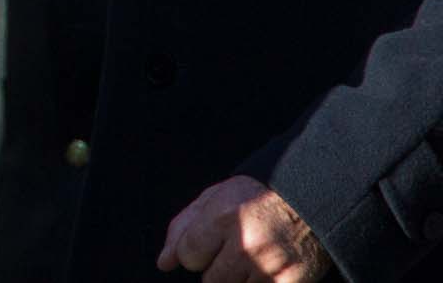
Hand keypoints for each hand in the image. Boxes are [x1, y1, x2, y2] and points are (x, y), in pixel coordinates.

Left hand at [157, 176, 328, 281]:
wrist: (311, 201)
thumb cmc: (254, 198)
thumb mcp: (214, 199)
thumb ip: (182, 230)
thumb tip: (164, 264)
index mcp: (223, 217)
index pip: (188, 257)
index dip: (197, 252)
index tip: (211, 242)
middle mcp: (247, 244)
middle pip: (210, 280)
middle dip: (218, 267)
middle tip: (237, 249)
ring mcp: (271, 266)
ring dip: (239, 279)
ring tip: (253, 257)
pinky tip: (266, 270)